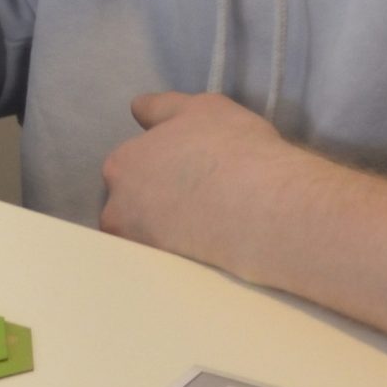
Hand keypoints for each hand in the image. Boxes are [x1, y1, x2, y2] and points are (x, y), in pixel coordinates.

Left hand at [104, 92, 302, 270]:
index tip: (191, 175)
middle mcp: (117, 208)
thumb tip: (138, 109)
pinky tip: (208, 256)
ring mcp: (138, 247)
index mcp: (121, 164)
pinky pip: (164, 270)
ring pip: (146, 240)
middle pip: (130, 208)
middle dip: (158, 205)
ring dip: (168, 237)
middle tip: (202, 203)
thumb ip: (162, 108)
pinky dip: (180, 264)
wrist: (269, 208)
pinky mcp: (162, 278)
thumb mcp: (201, 108)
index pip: (129, 169)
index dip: (161, 170)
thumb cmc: (235, 151)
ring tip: (208, 230)